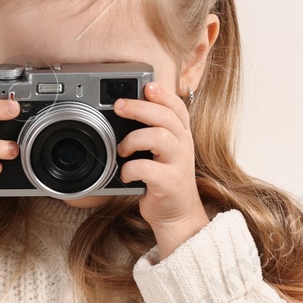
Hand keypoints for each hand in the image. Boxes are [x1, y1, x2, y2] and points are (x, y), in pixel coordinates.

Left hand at [113, 80, 208, 259]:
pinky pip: (148, 168)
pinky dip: (131, 168)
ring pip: (159, 137)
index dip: (163, 94)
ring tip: (122, 149)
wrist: (177, 216)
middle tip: (119, 107)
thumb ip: (152, 132)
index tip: (146, 86)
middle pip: (166, 116)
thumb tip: (124, 111)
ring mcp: (179, 164)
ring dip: (134, 139)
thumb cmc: (164, 181)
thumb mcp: (162, 153)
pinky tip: (126, 174)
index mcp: (181, 135)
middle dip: (139, 107)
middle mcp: (183, 145)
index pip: (177, 107)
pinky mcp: (170, 183)